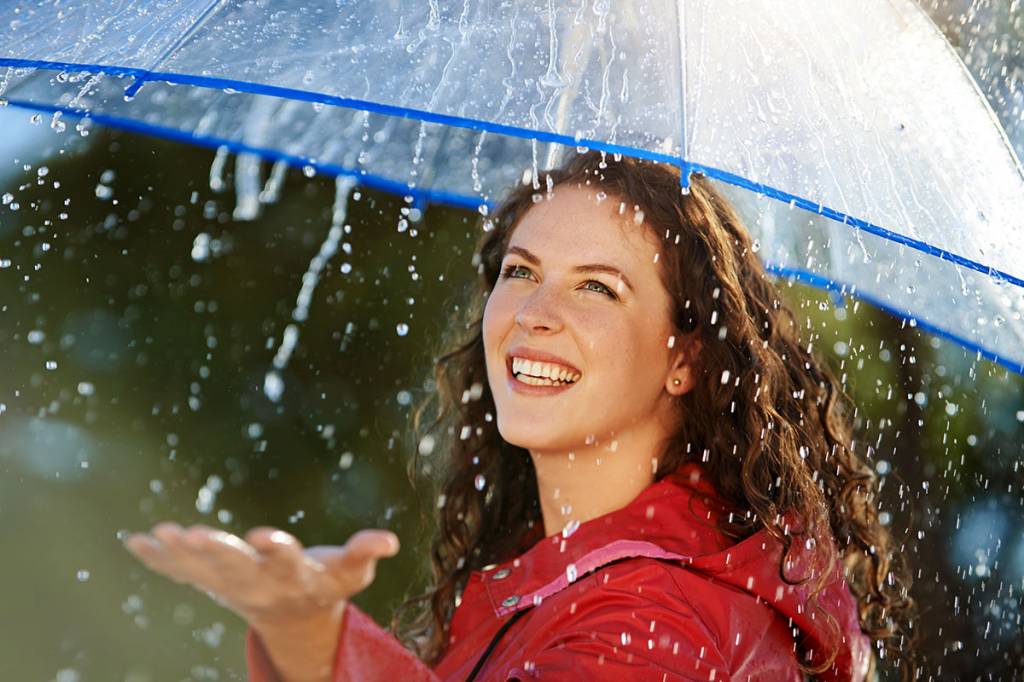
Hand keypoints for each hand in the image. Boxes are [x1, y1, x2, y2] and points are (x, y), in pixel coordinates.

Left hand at [122, 523, 399, 631]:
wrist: (292, 619)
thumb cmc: (325, 584)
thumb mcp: (351, 573)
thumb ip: (366, 553)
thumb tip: (390, 539)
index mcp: (293, 575)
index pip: (285, 561)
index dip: (275, 549)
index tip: (261, 535)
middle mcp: (257, 582)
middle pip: (235, 566)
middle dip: (215, 550)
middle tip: (194, 534)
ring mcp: (228, 583)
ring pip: (201, 569)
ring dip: (178, 554)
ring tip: (160, 534)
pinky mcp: (208, 580)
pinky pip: (179, 572)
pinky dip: (158, 559)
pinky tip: (136, 542)